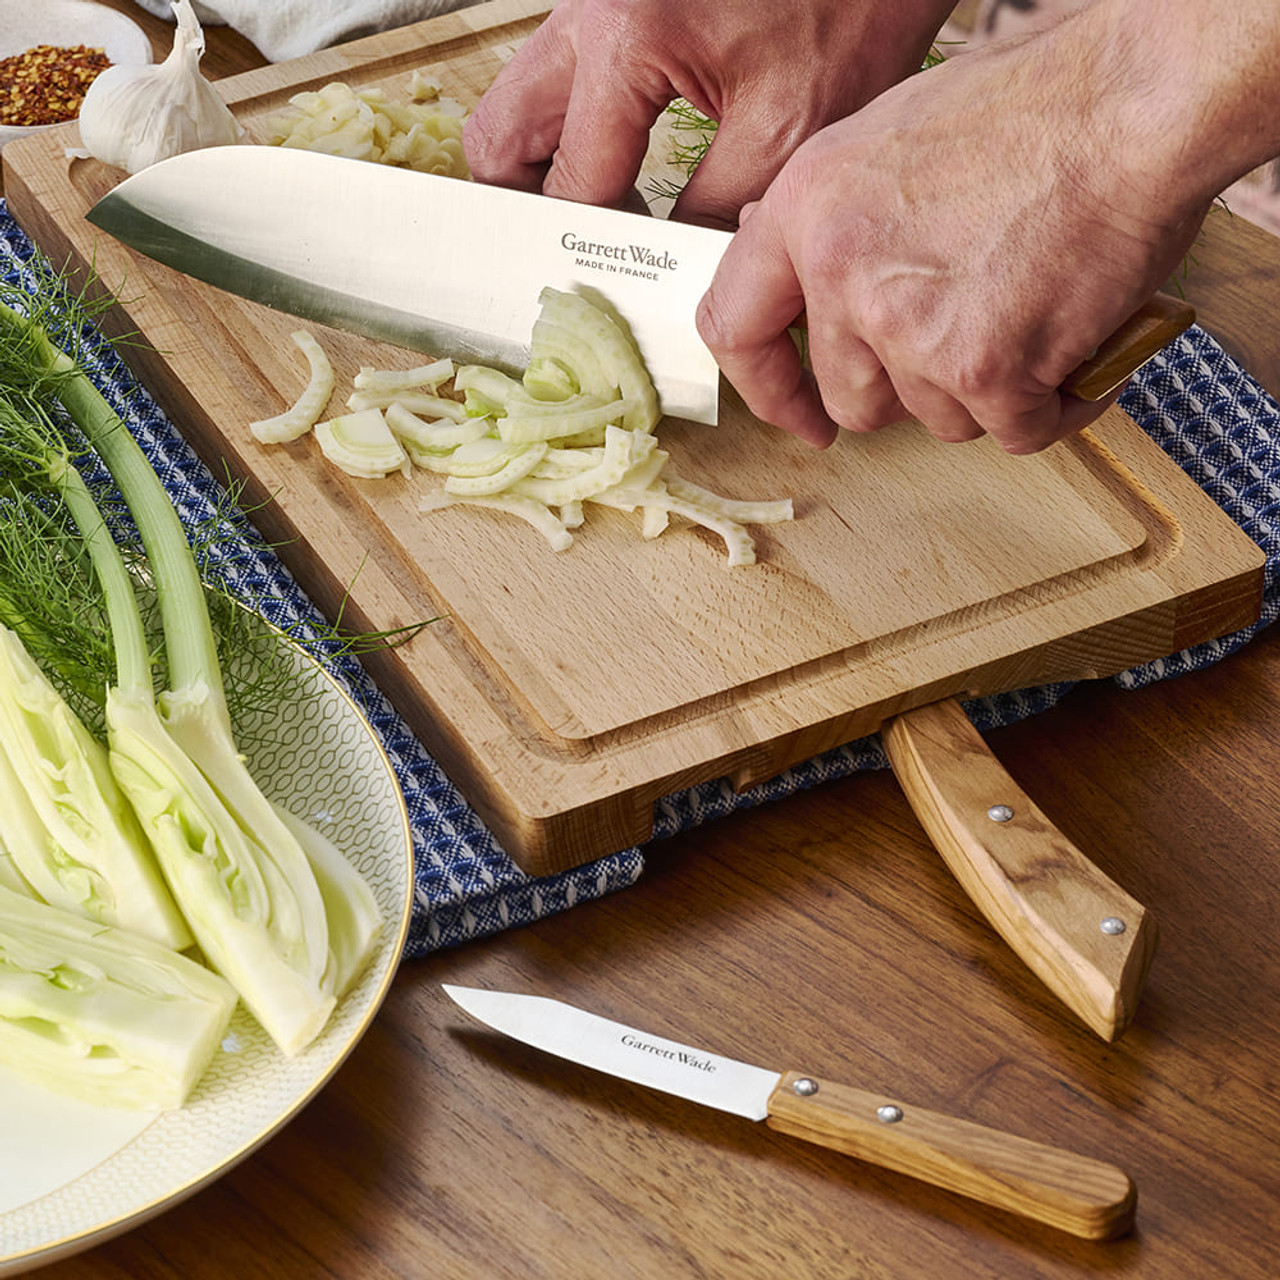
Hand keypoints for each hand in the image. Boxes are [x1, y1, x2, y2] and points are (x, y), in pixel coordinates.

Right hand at [463, 0, 953, 226]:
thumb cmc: (848, 7)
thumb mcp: (786, 132)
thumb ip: (712, 212)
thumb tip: (668, 268)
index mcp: (625, 40)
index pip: (571, 184)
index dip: (593, 248)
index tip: (618, 280)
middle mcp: (589, 12)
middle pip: (500, 139)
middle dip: (533, 206)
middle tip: (590, 243)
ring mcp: (592, 1)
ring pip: (519, 105)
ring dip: (550, 165)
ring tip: (613, 203)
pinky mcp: (612, 3)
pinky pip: (561, 78)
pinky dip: (578, 128)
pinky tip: (629, 157)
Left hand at [696, 11, 1210, 452]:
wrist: (1136, 100)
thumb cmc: (1034, 106)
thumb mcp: (886, 140)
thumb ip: (834, 221)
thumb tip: (803, 277)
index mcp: (804, 210)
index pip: (734, 329)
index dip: (768, 388)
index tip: (796, 415)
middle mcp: (842, 274)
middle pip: (852, 398)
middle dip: (909, 390)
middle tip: (966, 345)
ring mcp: (908, 328)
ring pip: (936, 418)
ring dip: (985, 390)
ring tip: (1032, 316)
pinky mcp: (983, 368)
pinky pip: (1011, 430)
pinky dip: (1050, 406)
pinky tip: (1076, 354)